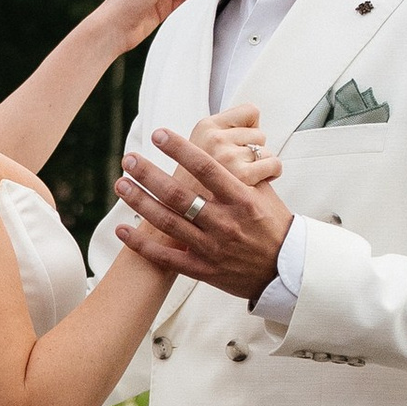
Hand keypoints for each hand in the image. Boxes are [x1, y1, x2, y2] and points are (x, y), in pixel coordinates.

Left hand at [114, 123, 294, 300]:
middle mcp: (225, 223)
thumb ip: (243, 171)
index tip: (159, 134)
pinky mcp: (202, 270)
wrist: (286, 271)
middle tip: (128, 158)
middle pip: (179, 195)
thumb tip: (227, 141)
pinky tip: (122, 229)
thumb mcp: (265, 194)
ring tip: (121, 184)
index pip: (207, 168)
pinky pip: (166, 257)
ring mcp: (211, 248)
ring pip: (168, 223)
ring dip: (140, 202)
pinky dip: (141, 244)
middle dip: (149, 175)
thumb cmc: (273, 226)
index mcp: (242, 200)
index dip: (181, 149)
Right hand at [185, 102, 283, 189]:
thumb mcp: (196, 150)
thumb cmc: (196, 186)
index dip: (249, 129)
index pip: (250, 111)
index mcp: (204, 128)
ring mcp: (227, 157)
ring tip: (241, 178)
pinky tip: (255, 183)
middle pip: (259, 133)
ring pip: (265, 151)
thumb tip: (252, 117)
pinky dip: (270, 174)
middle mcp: (214, 139)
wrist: (183, 220)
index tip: (239, 142)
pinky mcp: (241, 176)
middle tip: (234, 167)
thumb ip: (220, 133)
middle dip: (252, 150)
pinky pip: (273, 164)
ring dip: (258, 165)